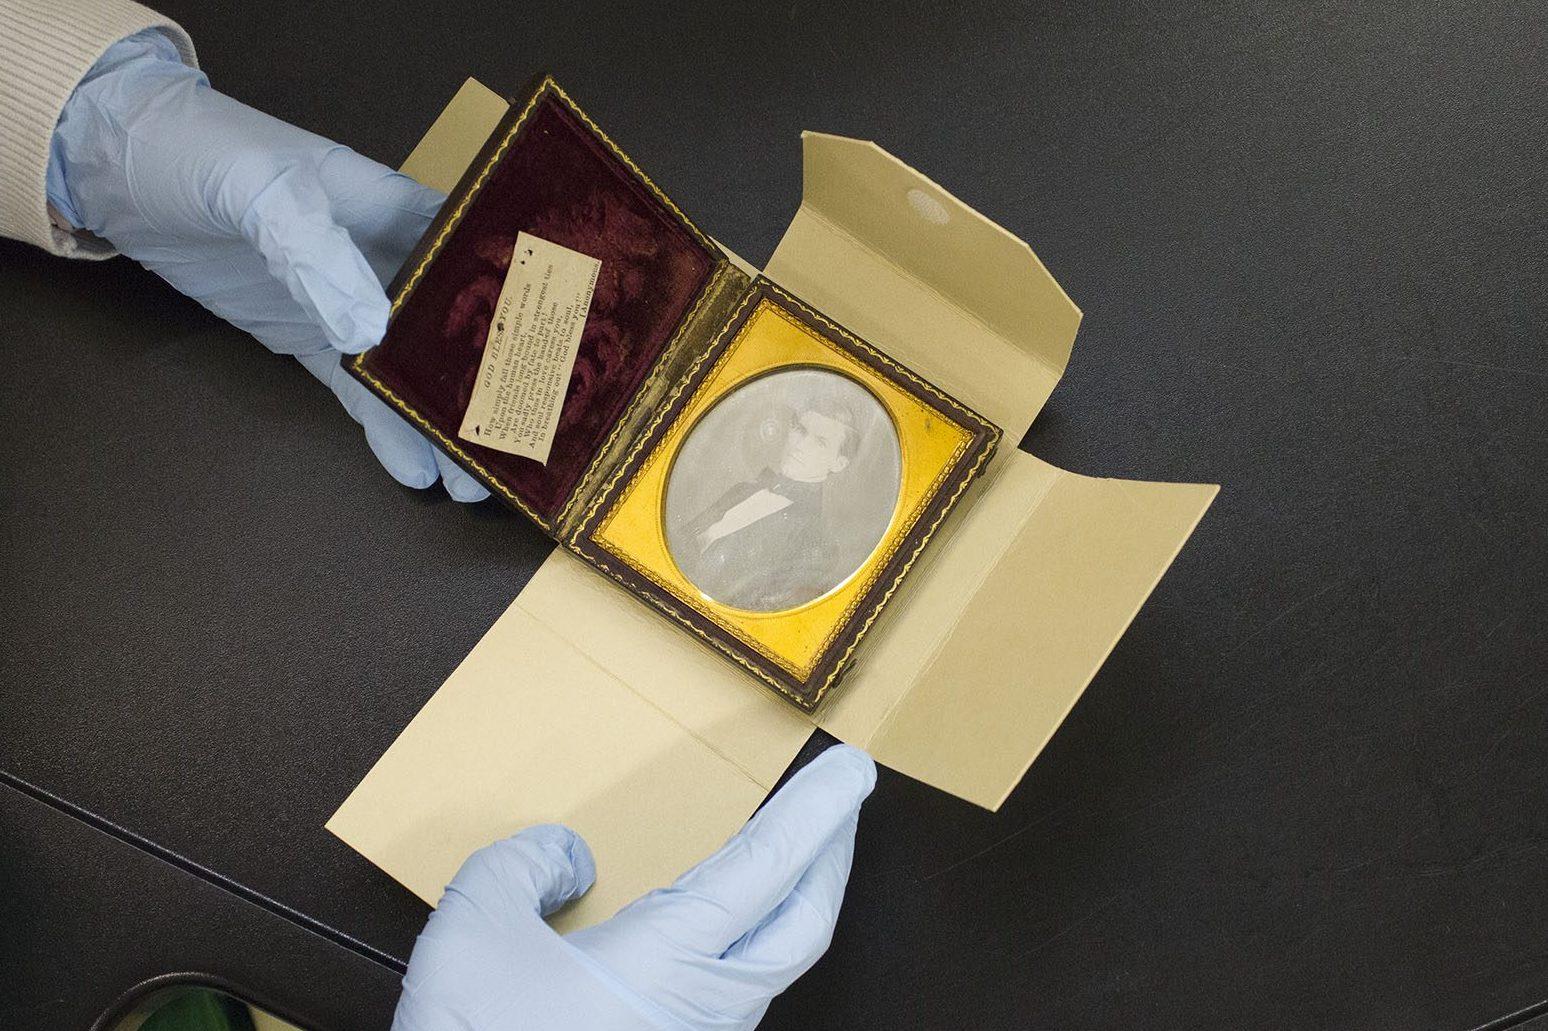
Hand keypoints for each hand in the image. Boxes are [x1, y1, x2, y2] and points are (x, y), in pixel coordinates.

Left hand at [48, 30, 486, 500]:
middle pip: (454, 327)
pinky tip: (413, 470)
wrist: (116, 172)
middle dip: (488, 384)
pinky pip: (357, 392)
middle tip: (518, 441)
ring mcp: (347, 304)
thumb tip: (374, 334)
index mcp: (393, 206)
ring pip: (410, 371)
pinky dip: (384, 430)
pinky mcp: (310, 341)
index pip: (473, 253)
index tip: (557, 348)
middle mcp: (385, 259)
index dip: (518, 296)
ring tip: (474, 480)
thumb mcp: (262, 187)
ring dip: (440, 423)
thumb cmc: (201, 153)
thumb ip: (317, 252)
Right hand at [392, 744, 877, 1029]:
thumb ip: (525, 864)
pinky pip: (734, 1001)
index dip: (818, 811)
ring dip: (794, 910)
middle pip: (806, 927)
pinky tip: (717, 937)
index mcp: (668, 961)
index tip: (853, 770)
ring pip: (773, 972)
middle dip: (832, 861)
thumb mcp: (473, 926)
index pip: (770, 866)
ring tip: (789, 865)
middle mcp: (703, 1011)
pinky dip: (750, 949)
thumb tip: (574, 857)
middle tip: (841, 810)